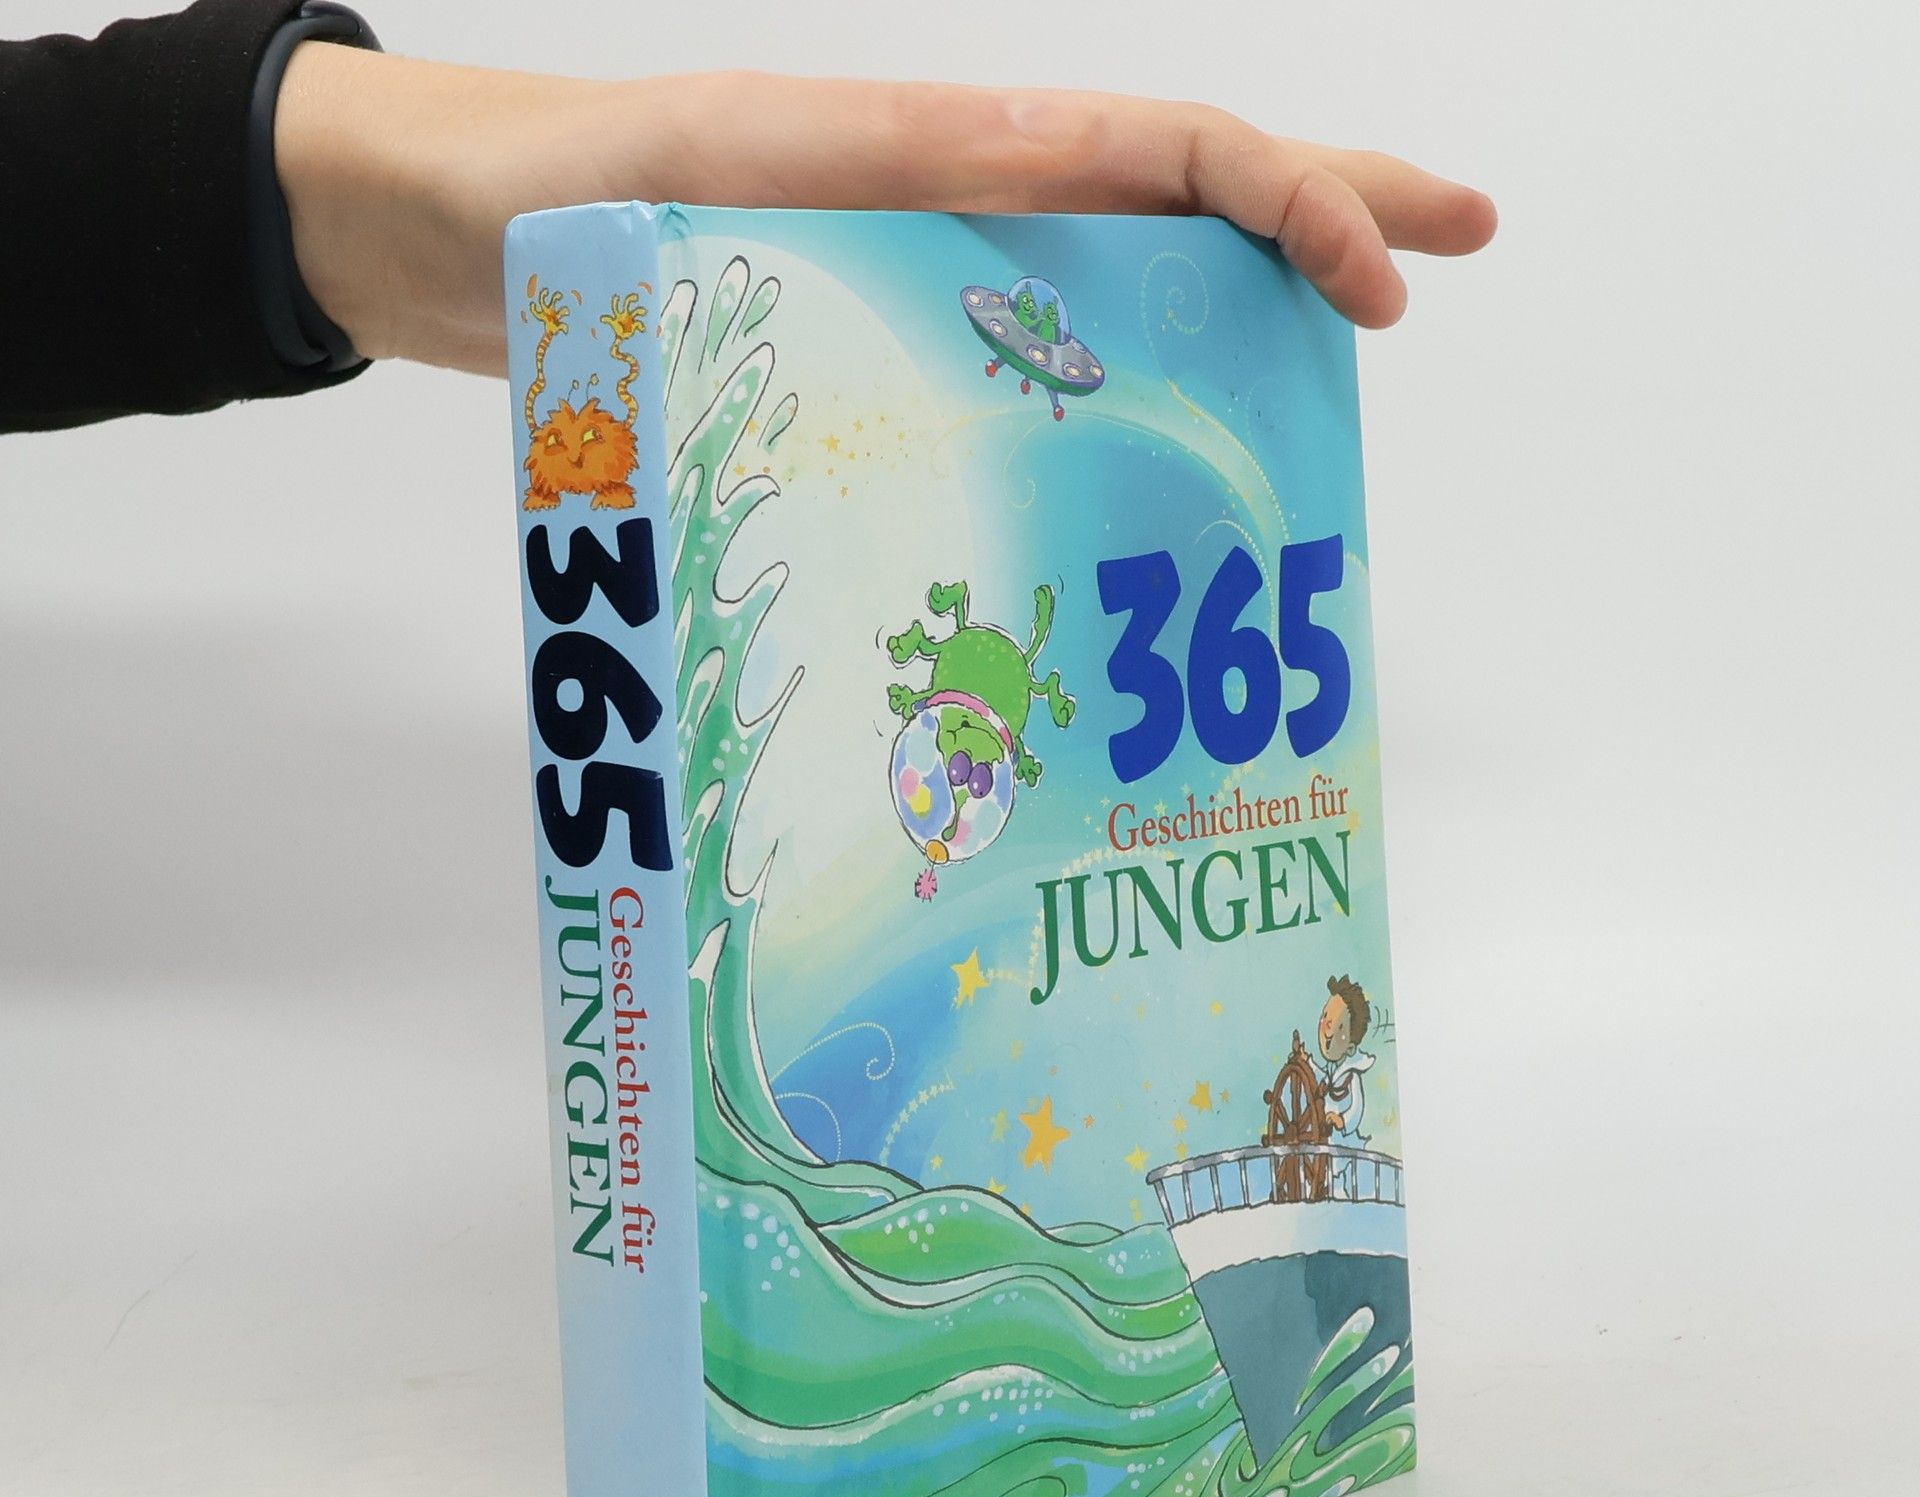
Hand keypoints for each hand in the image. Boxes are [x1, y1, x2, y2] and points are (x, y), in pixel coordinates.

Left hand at [276, 54, 1495, 376]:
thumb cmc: (547, 198)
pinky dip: (1119, 391)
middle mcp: (957, 209)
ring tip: (1338, 365)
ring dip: (1241, 307)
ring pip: (1124, 278)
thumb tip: (1026, 172)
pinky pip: (1036, 358)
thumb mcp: (684, 175)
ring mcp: (928, 277)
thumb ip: (833, 177)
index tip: (1380, 290)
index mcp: (940, 155)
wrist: (450, 237)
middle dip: (1327, 212)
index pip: (1166, 151)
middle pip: (1181, 193)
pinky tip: (1151, 458)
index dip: (1291, 208)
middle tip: (1453, 252)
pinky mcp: (882, 344)